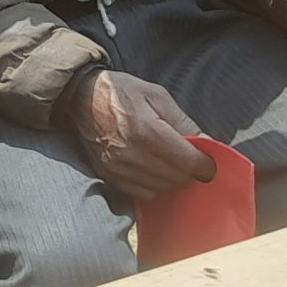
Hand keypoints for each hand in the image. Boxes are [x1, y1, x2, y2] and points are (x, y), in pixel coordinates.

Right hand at [59, 70, 214, 199]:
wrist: (80, 97)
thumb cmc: (121, 91)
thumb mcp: (157, 95)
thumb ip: (183, 122)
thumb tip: (207, 145)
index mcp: (147, 131)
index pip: (190, 163)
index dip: (206, 164)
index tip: (206, 160)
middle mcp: (132, 154)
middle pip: (178, 178)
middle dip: (190, 171)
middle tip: (188, 158)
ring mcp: (118, 168)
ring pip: (162, 189)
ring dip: (172, 180)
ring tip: (169, 162)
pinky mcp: (109, 176)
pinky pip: (143, 194)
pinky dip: (154, 186)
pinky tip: (153, 170)